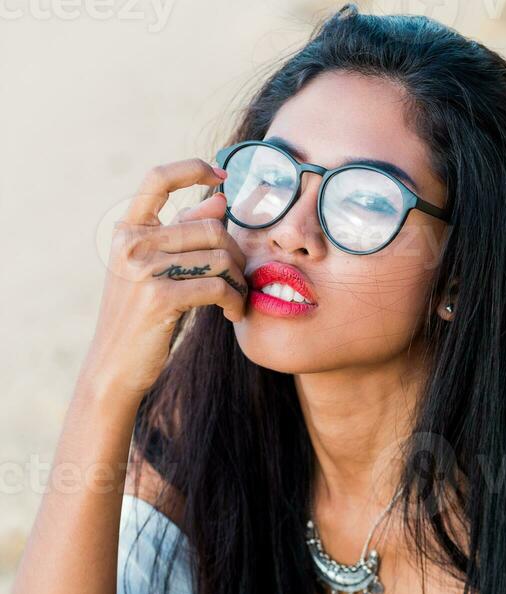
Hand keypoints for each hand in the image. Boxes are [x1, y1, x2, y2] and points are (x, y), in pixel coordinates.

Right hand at [84, 157, 248, 397]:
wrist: (116, 366)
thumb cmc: (142, 317)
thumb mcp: (156, 270)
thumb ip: (184, 233)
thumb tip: (219, 199)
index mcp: (128, 230)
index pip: (158, 179)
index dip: (192, 169)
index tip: (222, 174)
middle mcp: (131, 242)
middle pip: (209, 228)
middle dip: (236, 253)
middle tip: (242, 279)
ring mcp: (143, 268)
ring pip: (219, 257)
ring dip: (239, 282)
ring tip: (239, 301)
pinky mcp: (159, 297)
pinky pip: (217, 286)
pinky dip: (234, 300)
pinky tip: (233, 313)